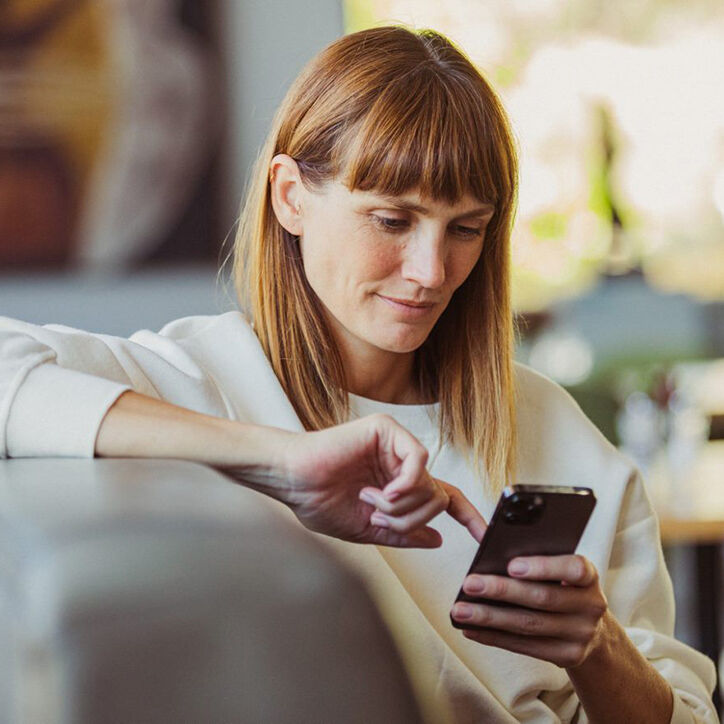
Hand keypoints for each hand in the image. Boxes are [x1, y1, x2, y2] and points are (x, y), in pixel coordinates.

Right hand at [278, 413, 486, 547]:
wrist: (292, 482)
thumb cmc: (319, 502)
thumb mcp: (367, 529)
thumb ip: (403, 533)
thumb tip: (437, 538)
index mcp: (397, 484)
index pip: (443, 498)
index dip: (468, 517)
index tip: (485, 537)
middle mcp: (400, 462)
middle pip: (438, 498)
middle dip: (412, 519)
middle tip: (379, 518)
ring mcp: (395, 444)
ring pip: (430, 484)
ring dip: (401, 506)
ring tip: (370, 502)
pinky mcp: (386, 430)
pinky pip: (419, 460)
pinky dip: (405, 484)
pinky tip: (382, 491)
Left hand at [450, 554, 608, 667]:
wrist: (594, 631)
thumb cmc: (564, 587)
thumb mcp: (561, 571)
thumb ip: (538, 560)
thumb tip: (491, 557)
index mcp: (588, 576)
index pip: (573, 569)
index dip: (543, 567)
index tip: (511, 565)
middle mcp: (591, 606)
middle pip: (542, 598)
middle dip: (502, 591)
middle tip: (469, 584)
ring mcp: (581, 635)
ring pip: (529, 624)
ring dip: (490, 618)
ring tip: (460, 611)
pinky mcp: (567, 657)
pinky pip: (525, 646)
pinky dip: (494, 637)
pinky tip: (471, 629)